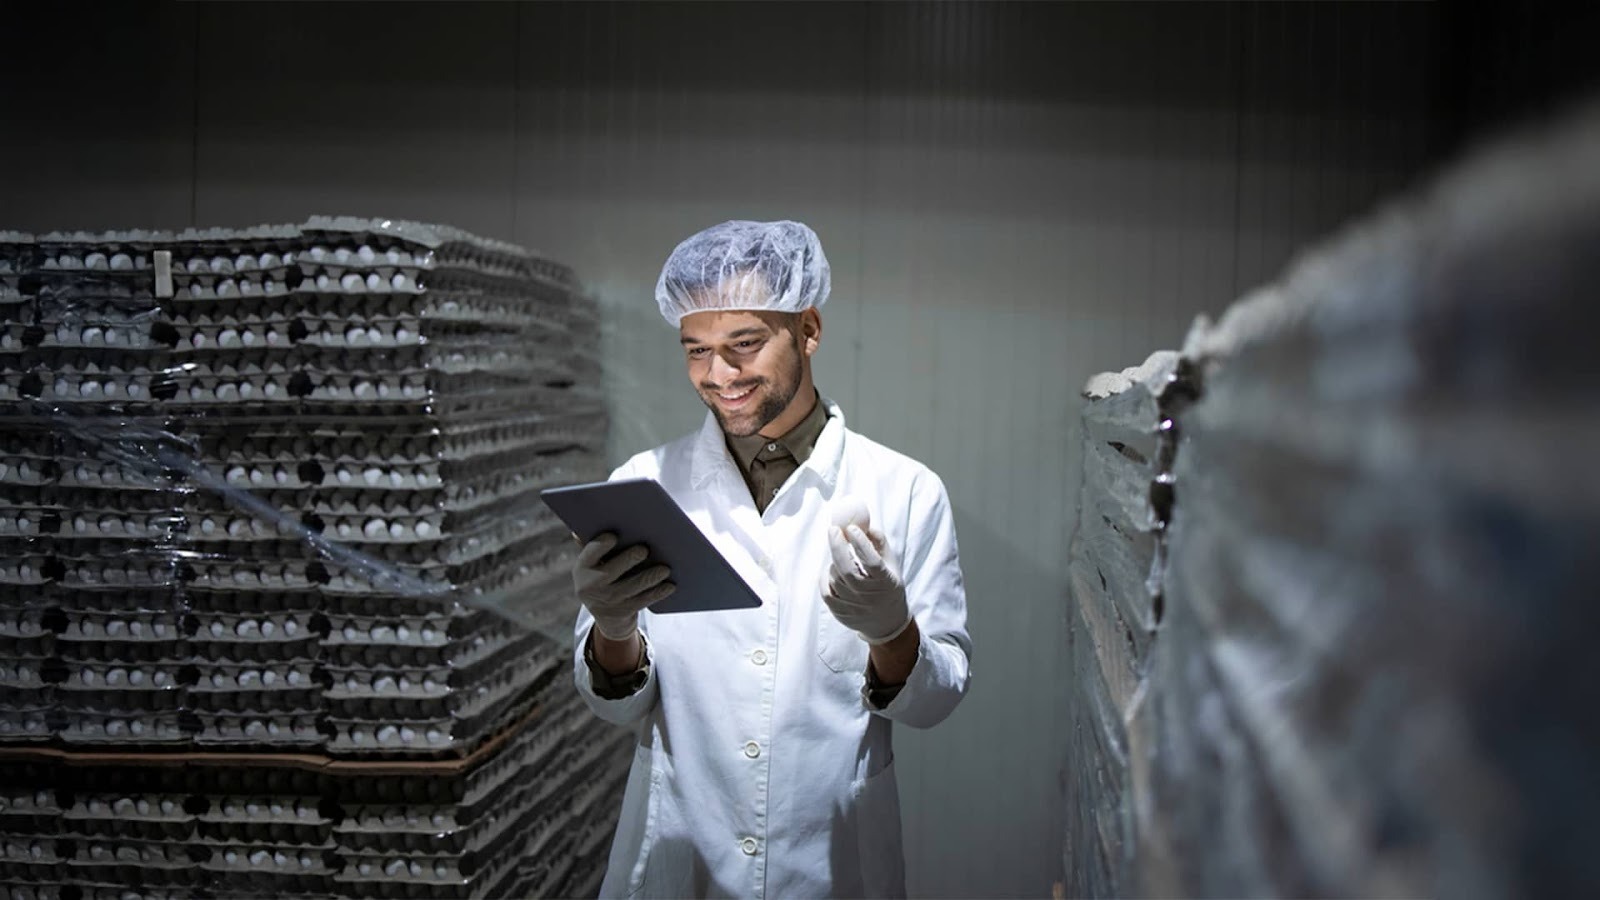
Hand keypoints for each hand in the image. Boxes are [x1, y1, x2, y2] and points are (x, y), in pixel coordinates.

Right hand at [573, 533, 674, 640]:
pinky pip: (644, 600)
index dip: (601, 545)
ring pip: (633, 586)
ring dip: (650, 576)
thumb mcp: (593, 564)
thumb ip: (594, 546)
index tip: (614, 536)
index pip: (590, 553)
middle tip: (645, 549)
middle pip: (612, 571)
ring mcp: (608, 600)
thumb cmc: (602, 577)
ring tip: (665, 568)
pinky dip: (658, 592)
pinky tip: (670, 585)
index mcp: (582, 568)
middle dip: (629, 559)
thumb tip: (581, 528)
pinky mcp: (625, 611)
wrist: (606, 616)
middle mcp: (591, 585)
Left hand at [824, 523, 910, 644]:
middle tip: (833, 530)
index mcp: (886, 583)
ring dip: (835, 562)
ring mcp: (854, 607)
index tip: (851, 527)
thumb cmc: (887, 585)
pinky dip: (826, 578)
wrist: (886, 622)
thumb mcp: (891, 564)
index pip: (872, 562)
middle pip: (848, 570)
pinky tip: (832, 571)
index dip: (861, 543)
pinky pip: (826, 591)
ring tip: (841, 557)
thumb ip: (879, 543)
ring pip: (835, 578)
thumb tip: (863, 524)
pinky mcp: (841, 614)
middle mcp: (870, 597)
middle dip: (838, 546)